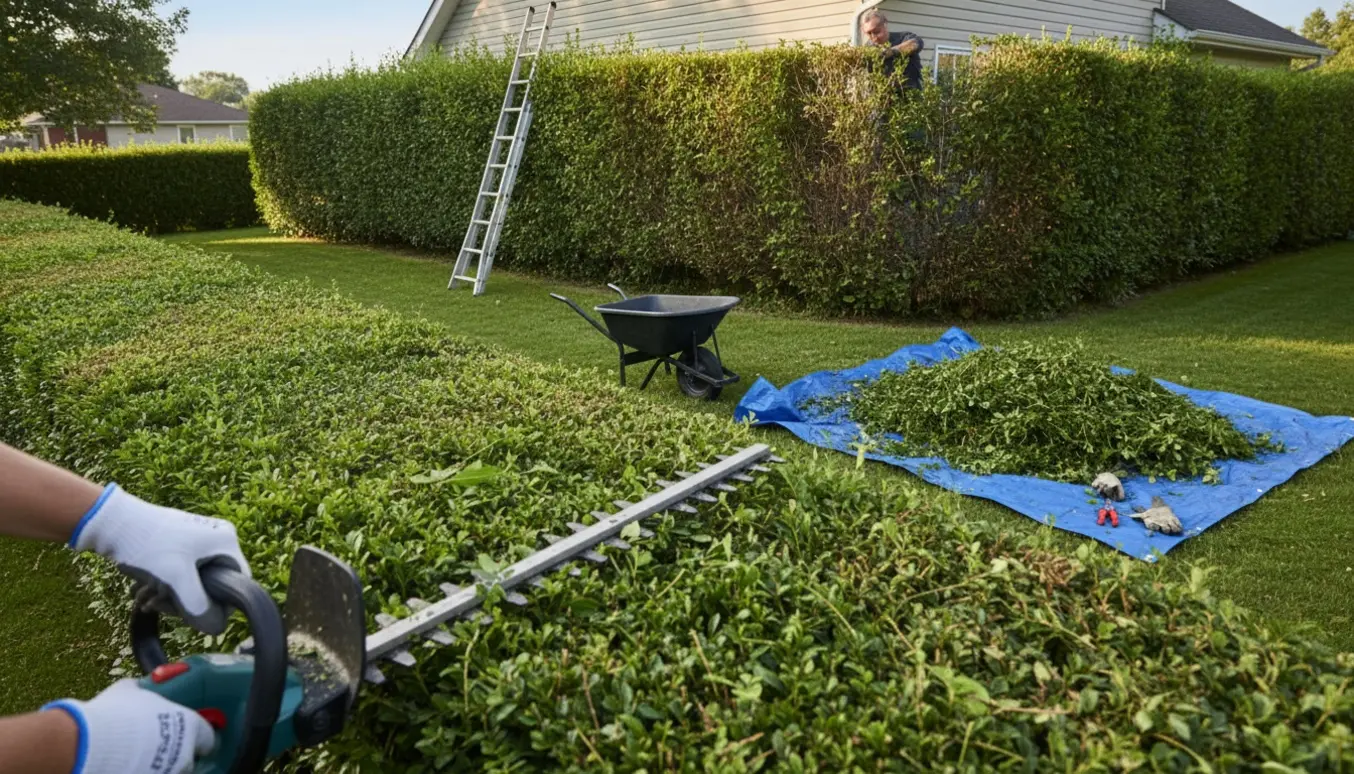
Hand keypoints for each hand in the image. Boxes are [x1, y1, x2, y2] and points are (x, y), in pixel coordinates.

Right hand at [42, 680, 214, 773]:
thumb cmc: (113, 713)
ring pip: (174, 771)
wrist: (87, 744)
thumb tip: (140, 687)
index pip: (208, 736)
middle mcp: (185, 752)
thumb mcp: (130, 690)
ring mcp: (169, 771)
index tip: (190, 737)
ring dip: (163, 765)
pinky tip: (131, 767)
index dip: (198, 736)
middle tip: (158, 748)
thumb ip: (144, 691)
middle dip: (178, 753)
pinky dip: (147, 771)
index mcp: (188, 725)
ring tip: (140, 759)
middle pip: (190, 758)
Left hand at [71, 485, 250, 633]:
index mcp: (226, 543)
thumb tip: (217, 628)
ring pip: (194, 581)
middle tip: (158, 605)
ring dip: (169, 596)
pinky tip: (143, 593)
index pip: (238, 584)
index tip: (192, 613)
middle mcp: (218, 540)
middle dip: (184, 601)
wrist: (114, 523)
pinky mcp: (182, 544)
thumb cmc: (150, 546)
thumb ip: (199, 606)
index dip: (219, 605)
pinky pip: (181, 573)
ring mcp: (199, 541)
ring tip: (144, 600)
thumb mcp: (176, 579)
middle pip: (213, 585)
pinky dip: (164, 585)